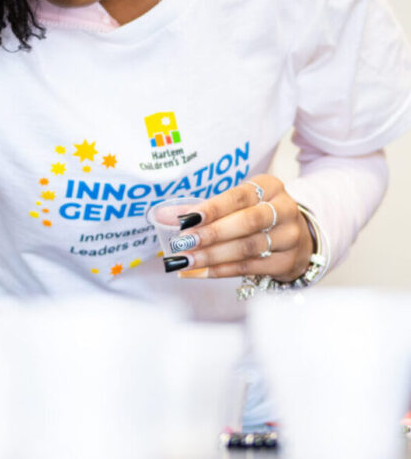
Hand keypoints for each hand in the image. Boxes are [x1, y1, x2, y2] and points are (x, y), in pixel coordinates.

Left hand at [166, 175, 312, 281]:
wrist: (297, 238)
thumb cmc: (256, 215)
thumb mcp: (235, 204)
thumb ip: (199, 209)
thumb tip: (161, 215)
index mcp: (270, 187)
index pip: (238, 196)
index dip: (212, 208)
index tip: (186, 219)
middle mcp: (284, 210)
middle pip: (246, 222)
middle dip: (211, 234)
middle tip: (183, 242)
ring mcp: (289, 237)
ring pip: (247, 248)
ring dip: (212, 256)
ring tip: (185, 260)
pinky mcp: (287, 261)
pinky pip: (249, 267)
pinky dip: (220, 270)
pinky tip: (199, 272)